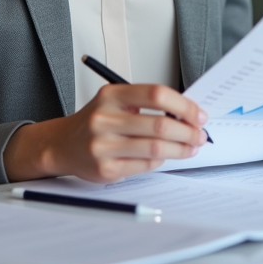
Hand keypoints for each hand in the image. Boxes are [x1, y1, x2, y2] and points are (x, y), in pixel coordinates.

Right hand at [3, 84, 208, 182]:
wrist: (63, 144)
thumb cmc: (96, 121)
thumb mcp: (115, 101)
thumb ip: (147, 103)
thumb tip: (188, 114)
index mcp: (111, 96)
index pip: (156, 94)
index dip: (184, 105)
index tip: (198, 115)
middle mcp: (104, 119)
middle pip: (160, 124)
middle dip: (188, 132)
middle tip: (200, 135)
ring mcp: (103, 145)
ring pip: (156, 148)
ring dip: (181, 149)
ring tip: (191, 147)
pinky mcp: (106, 169)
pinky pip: (145, 165)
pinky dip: (161, 160)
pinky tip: (166, 156)